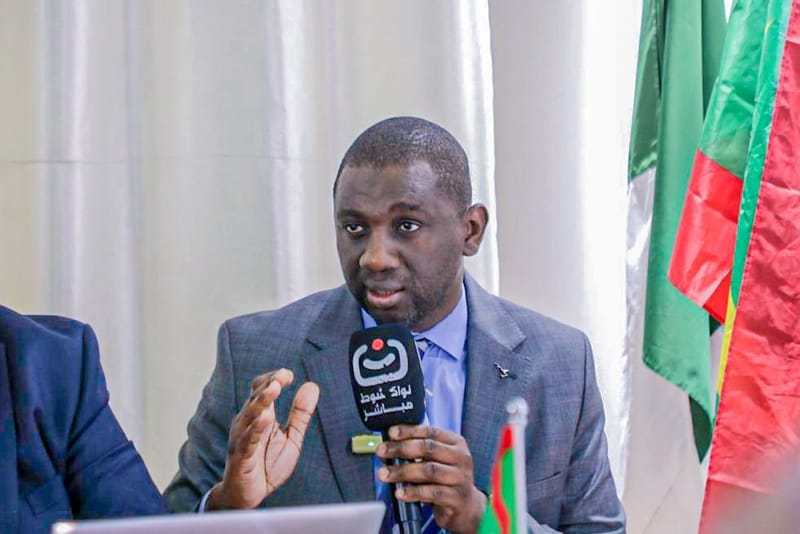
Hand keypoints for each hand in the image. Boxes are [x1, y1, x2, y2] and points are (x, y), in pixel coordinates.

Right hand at [207, 368, 319, 509]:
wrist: (248, 496)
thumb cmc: (267, 465)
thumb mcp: (292, 437)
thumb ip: (300, 414)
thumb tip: (312, 385)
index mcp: (259, 415)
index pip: (262, 389)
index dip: (274, 379)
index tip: (289, 374)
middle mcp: (247, 423)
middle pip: (256, 398)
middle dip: (269, 385)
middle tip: (282, 376)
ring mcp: (242, 438)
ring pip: (250, 415)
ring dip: (262, 401)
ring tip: (274, 388)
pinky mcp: (241, 456)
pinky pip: (247, 440)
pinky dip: (256, 428)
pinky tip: (265, 418)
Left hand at [376, 425, 486, 533]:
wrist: (466, 507)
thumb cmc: (447, 479)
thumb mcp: (437, 460)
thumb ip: (418, 451)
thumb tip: (389, 447)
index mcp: (455, 443)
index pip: (430, 432)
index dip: (409, 431)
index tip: (391, 433)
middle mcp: (460, 458)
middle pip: (428, 448)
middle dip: (401, 448)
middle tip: (382, 451)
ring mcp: (460, 478)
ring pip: (428, 470)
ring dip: (402, 471)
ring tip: (385, 474)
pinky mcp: (456, 498)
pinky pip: (431, 493)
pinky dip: (413, 492)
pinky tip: (400, 493)